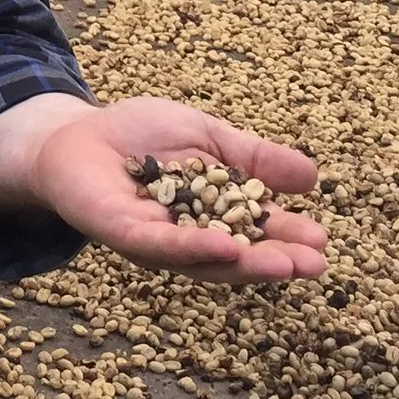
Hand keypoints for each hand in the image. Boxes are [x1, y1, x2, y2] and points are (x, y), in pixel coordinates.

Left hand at [0, 93, 326, 284]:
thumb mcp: (208, 137)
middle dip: (275, 261)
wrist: (77, 133)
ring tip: (284, 264)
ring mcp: (156, 241)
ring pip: (204, 259)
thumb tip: (312, 176)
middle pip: (236, 255)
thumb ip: (254, 158)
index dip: (287, 239)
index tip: (322, 244)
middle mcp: (187, 237)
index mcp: (212, 214)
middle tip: (315, 264)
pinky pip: (161, 246)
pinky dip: (193, 248)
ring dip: (245, 264)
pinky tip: (225, 246)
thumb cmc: (141, 135)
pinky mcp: (123, 233)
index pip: (256, 231)